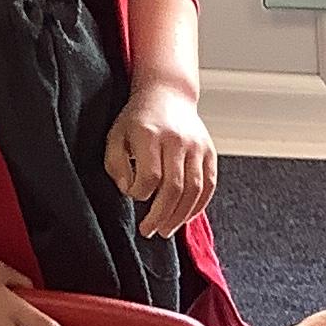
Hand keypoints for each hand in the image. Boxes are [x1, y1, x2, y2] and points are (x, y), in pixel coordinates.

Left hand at [106, 78, 217, 240]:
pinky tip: (184, 217)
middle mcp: (177, 139)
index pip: (150, 176)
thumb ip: (115, 165)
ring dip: (180, 216)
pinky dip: (198, 206)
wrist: (167, 94)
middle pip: (174, 187)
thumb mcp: (115, 136)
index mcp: (150, 134)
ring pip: (194, 190)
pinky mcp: (210, 152)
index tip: (132, 194)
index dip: (139, 193)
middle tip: (149, 231)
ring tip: (166, 230)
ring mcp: (197, 146)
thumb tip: (130, 190)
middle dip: (160, 215)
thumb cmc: (137, 119)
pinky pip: (208, 186)